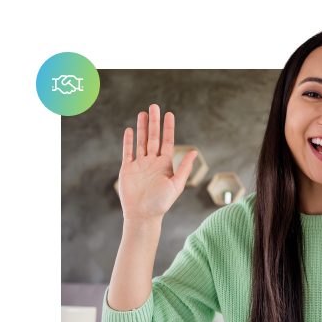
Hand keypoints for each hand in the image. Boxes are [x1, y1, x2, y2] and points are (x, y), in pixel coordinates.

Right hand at [118, 104, 196, 221]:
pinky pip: (128, 152)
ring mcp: (140, 165)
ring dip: (142, 128)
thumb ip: (184, 168)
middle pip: (153, 137)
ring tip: (143, 113)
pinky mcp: (128, 169)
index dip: (168, 128)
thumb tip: (194, 153)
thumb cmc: (161, 203)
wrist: (143, 215)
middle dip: (154, 122)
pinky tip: (130, 130)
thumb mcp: (176, 185)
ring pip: (141, 142)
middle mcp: (153, 162)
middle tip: (154, 106)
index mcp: (165, 165)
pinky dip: (129, 141)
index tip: (169, 114)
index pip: (167, 141)